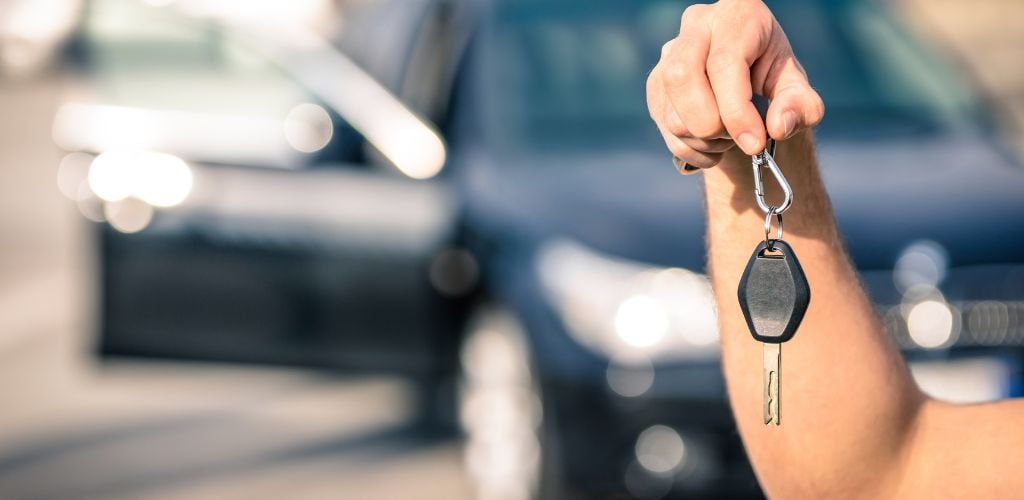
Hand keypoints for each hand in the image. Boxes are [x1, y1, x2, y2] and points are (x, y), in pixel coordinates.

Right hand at [646, 0, 823, 168]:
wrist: (745, 77)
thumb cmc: (772, 77)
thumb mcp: (796, 88)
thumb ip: (801, 106)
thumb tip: (778, 126)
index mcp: (737, 13)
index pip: (723, 63)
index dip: (736, 110)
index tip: (754, 143)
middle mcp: (696, 26)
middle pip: (682, 77)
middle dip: (711, 125)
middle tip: (738, 139)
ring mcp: (669, 55)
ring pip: (672, 112)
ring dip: (705, 141)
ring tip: (730, 138)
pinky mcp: (655, 84)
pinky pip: (666, 129)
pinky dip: (693, 149)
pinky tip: (714, 144)